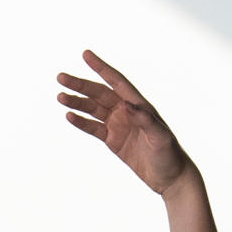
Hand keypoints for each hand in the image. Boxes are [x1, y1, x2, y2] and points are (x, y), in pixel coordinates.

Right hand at [57, 49, 189, 195]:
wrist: (170, 177)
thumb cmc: (170, 154)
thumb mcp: (160, 137)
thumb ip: (144, 119)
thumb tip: (127, 104)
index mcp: (139, 105)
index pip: (116, 81)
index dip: (101, 67)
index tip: (86, 55)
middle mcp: (127, 111)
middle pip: (99, 93)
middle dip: (80, 85)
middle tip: (61, 78)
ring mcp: (119, 125)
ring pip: (93, 109)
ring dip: (77, 103)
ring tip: (61, 97)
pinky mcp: (113, 140)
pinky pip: (93, 128)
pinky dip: (81, 122)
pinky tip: (69, 115)